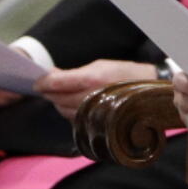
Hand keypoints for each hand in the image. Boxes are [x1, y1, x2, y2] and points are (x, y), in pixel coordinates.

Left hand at [33, 59, 156, 119]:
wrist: (150, 91)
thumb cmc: (125, 74)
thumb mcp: (100, 66)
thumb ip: (74, 73)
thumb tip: (51, 75)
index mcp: (91, 79)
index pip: (57, 83)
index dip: (43, 82)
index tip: (37, 81)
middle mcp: (91, 97)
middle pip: (57, 98)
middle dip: (49, 92)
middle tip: (46, 86)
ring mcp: (94, 112)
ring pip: (63, 110)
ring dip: (58, 102)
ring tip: (60, 94)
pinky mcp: (97, 123)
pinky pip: (74, 119)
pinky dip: (68, 111)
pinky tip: (73, 104)